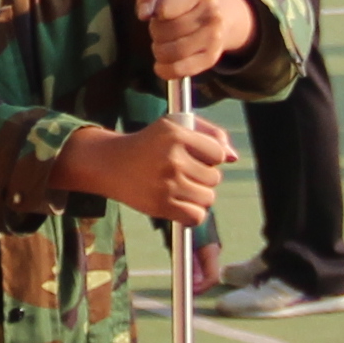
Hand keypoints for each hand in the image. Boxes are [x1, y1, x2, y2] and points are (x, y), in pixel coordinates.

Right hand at [62, 114, 235, 226]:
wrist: (110, 163)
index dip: (209, 157)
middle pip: (215, 178)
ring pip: (208, 197)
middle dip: (202, 176)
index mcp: (176, 135)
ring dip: (198, 195)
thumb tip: (233, 157)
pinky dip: (192, 213)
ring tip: (179, 187)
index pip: (218, 154)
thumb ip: (211, 135)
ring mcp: (166, 184)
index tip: (193, 156)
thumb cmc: (148, 143)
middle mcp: (172, 159)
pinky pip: (196, 216)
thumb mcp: (175, 126)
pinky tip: (179, 203)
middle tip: (181, 172)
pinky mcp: (161, 206)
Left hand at [137, 0, 250, 85]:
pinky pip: (179, 70)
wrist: (213, 11)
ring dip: (158, 49)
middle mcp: (213, 14)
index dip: (155, 11)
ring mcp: (214, 37)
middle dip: (156, 29)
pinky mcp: (211, 58)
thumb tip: (144, 13)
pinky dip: (164, 69)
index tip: (157, 11)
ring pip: (172, 52)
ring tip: (162, 41)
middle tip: (160, 25)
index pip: (165, 8)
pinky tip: (161, 63)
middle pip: (168, 30)